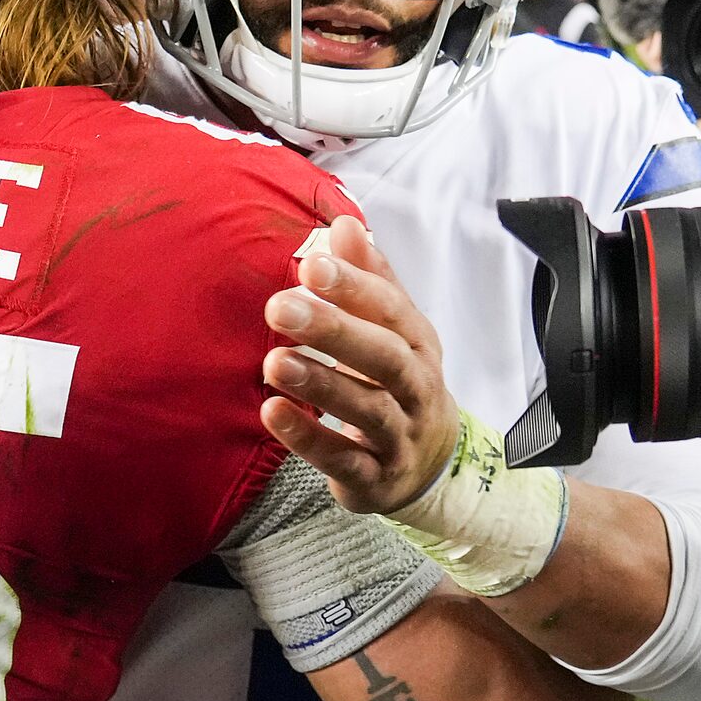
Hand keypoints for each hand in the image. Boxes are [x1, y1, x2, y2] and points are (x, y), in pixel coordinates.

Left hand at [260, 217, 461, 513]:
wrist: (429, 462)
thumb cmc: (397, 380)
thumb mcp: (391, 329)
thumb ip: (368, 280)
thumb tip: (344, 222)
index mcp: (417, 342)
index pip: (390, 309)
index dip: (354, 285)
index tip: (311, 263)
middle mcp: (416, 388)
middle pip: (384, 357)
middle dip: (335, 331)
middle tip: (281, 307)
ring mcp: (399, 436)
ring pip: (366, 410)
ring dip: (319, 384)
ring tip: (274, 362)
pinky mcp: (376, 479)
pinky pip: (345, 460)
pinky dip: (309, 439)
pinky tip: (272, 412)